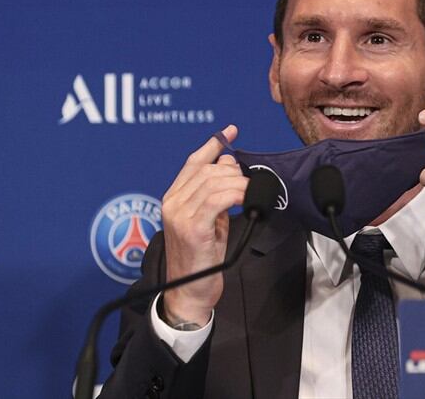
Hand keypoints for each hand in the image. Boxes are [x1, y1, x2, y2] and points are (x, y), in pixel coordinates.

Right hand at [160, 125, 247, 325]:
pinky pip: (218, 199)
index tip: (230, 131)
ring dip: (240, 184)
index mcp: (173, 199)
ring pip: (214, 181)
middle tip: (251, 184)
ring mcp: (179, 214)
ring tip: (253, 195)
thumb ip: (215, 193)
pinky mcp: (192, 228)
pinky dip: (237, 195)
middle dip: (234, 171)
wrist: (190, 294)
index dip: (213, 144)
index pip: (193, 162)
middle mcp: (172, 202)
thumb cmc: (202, 261)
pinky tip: (248, 201)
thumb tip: (228, 163)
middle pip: (207, 170)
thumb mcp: (210, 221)